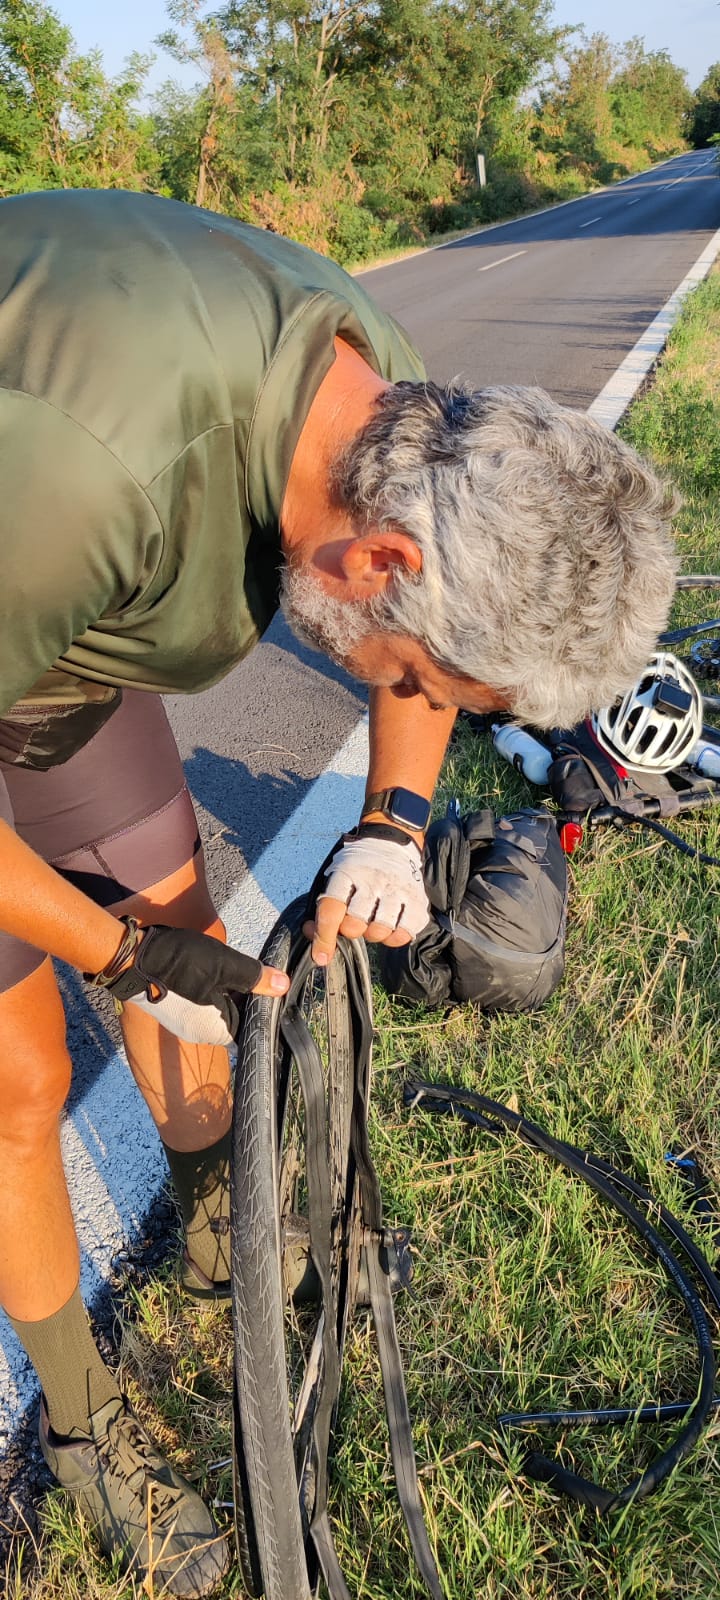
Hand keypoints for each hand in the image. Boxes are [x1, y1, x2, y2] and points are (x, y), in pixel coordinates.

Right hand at [88, 925, 289, 1045]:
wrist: (131, 958)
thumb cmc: (179, 965)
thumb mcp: (225, 966)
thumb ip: (255, 978)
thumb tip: (284, 985)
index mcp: (217, 1032)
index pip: (252, 1026)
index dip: (264, 1007)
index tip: (273, 989)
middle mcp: (200, 1034)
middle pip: (235, 1016)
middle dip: (245, 995)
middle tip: (254, 972)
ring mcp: (184, 1023)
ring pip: (218, 1007)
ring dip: (227, 989)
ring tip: (231, 967)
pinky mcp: (174, 1009)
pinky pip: (201, 1002)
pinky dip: (210, 988)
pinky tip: (209, 970)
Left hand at [305, 834, 428, 965]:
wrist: (391, 840)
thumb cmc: (357, 866)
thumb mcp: (335, 877)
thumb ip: (323, 907)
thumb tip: (312, 935)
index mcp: (346, 874)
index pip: (331, 911)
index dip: (323, 938)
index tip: (321, 957)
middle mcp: (373, 881)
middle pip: (355, 925)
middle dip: (351, 930)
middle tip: (355, 921)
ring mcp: (397, 890)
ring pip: (380, 931)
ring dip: (373, 934)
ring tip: (373, 922)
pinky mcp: (417, 900)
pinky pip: (404, 933)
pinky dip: (395, 937)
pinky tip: (391, 926)